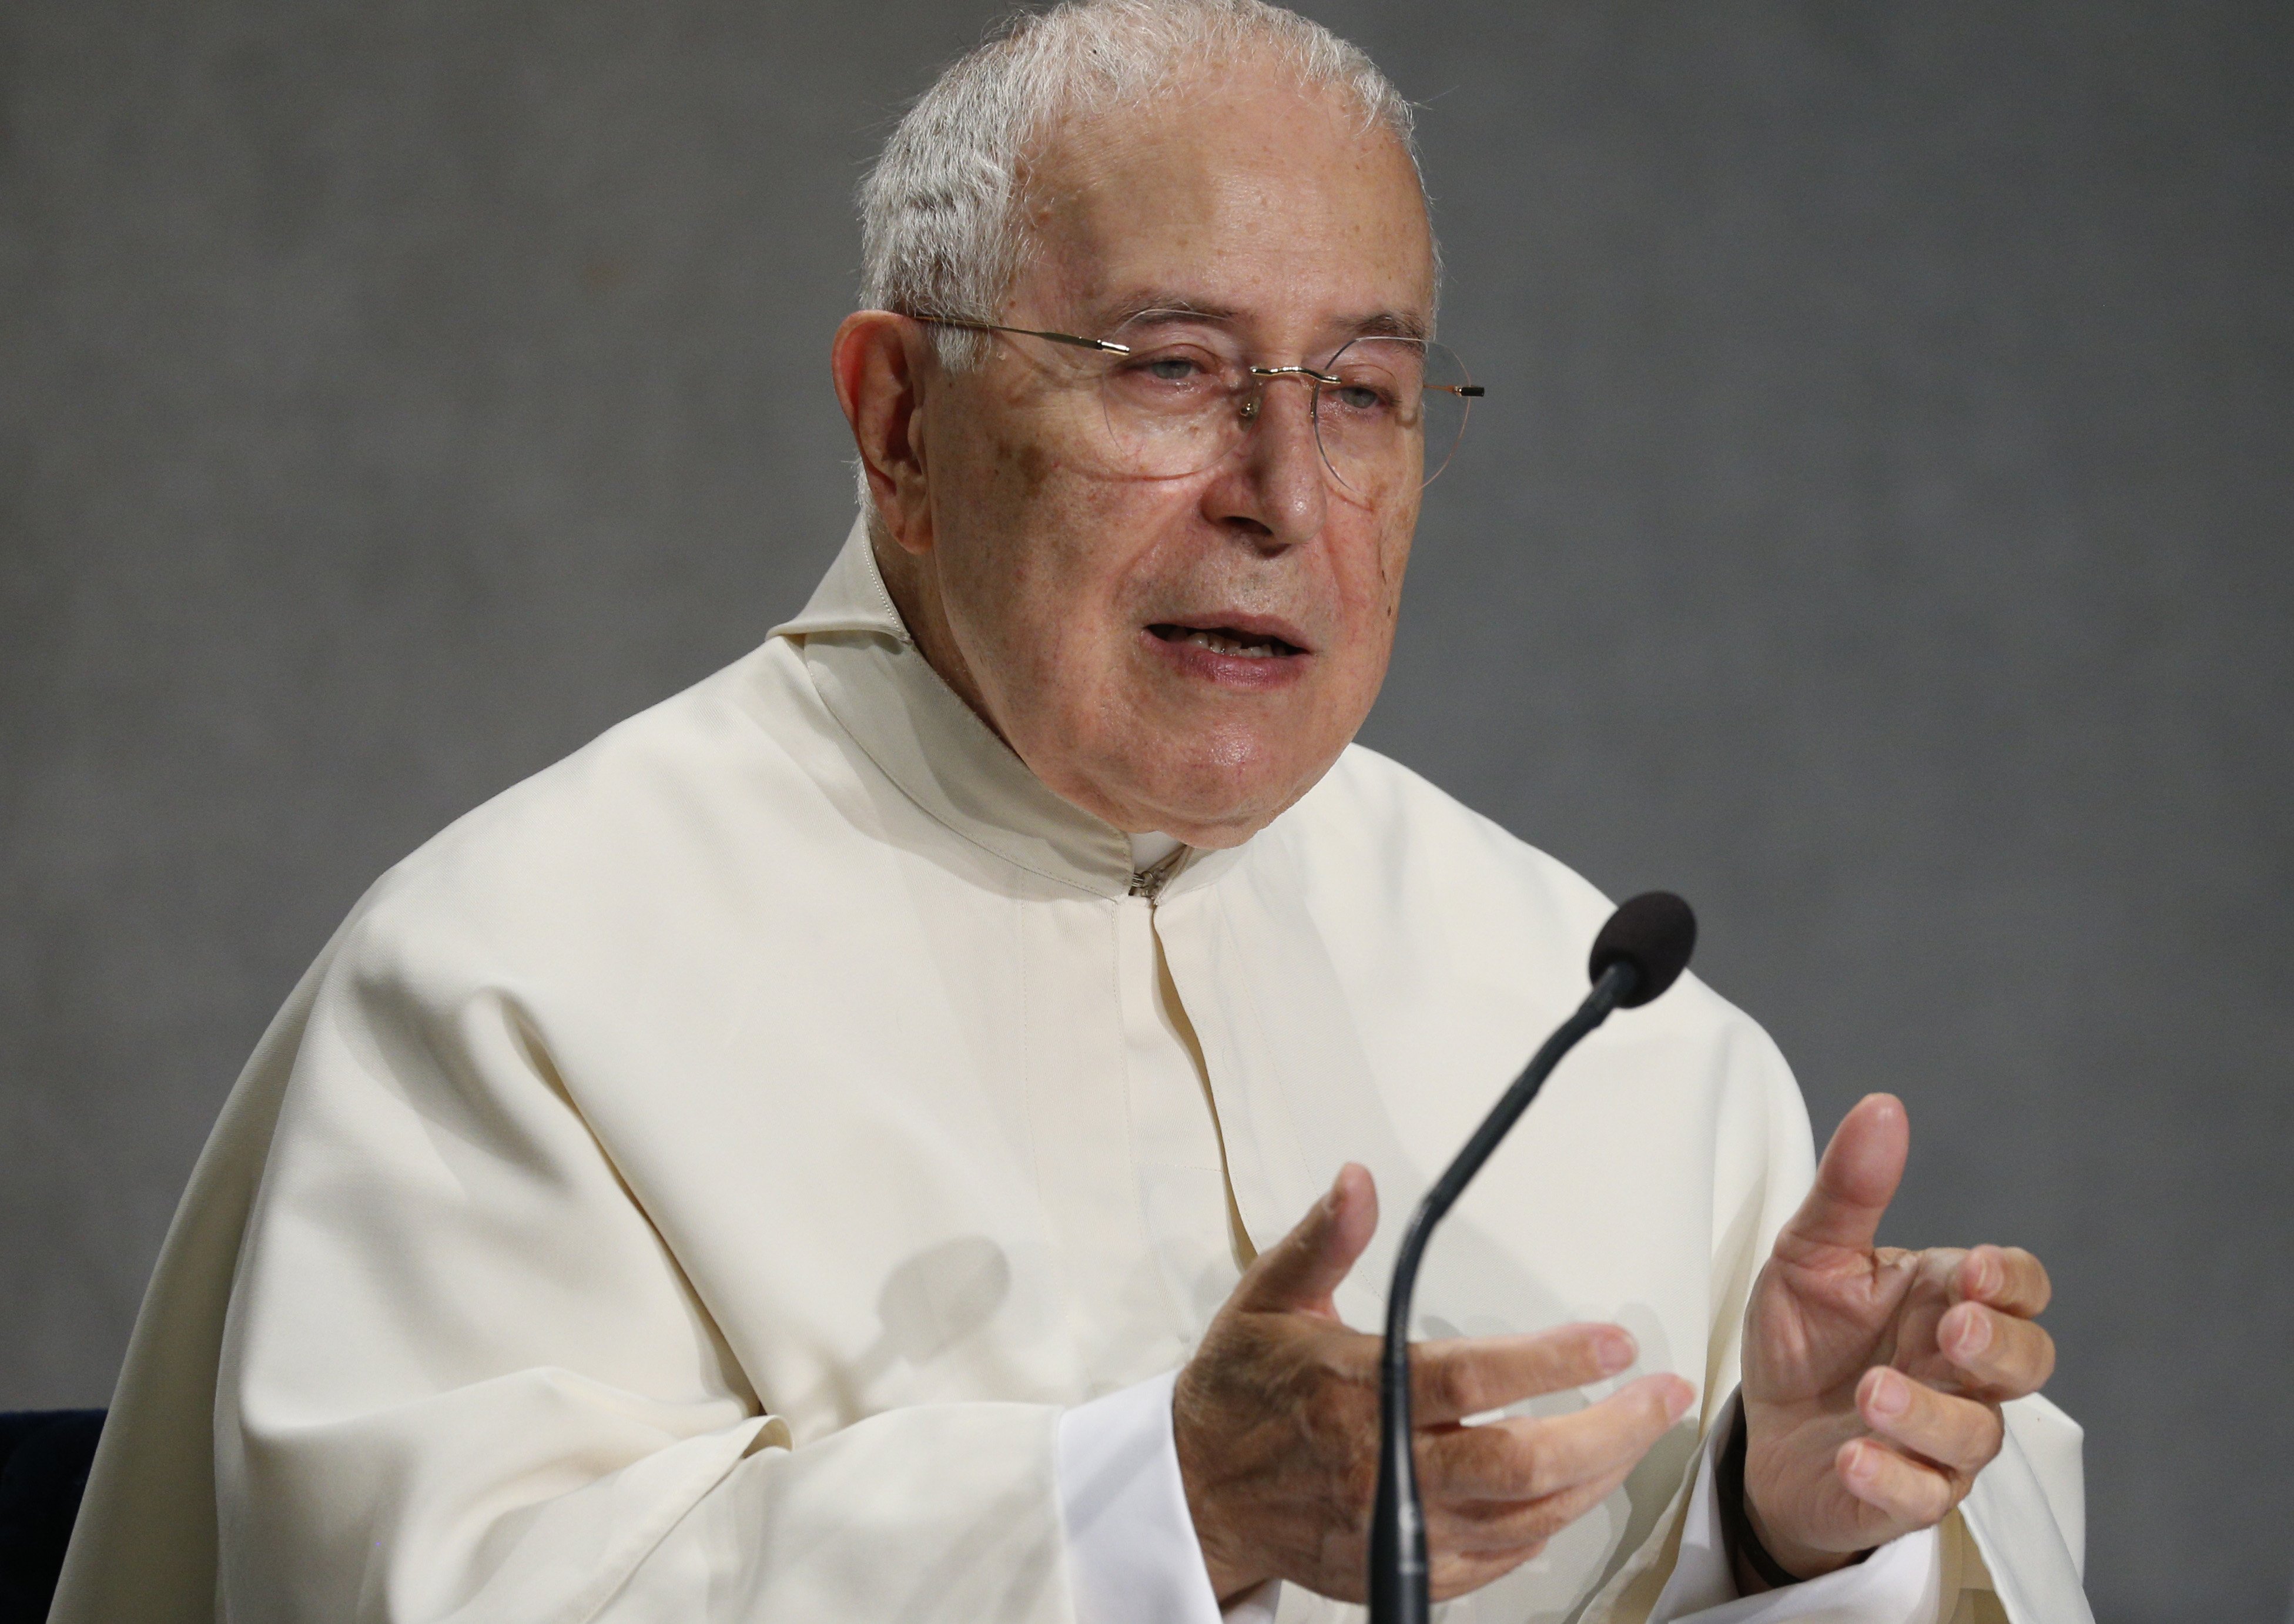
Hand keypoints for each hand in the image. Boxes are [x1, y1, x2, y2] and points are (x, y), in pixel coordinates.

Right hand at [1173, 1164, 1695, 1602]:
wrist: (1197, 1491)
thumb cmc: (1239, 1390)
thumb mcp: (1270, 1298)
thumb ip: (1325, 1240)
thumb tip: (1358, 1180)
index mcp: (1358, 1394)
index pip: (1475, 1379)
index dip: (1552, 1361)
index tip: (1614, 1341)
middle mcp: (1384, 1470)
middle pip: (1522, 1465)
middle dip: (1610, 1432)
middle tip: (1664, 1398)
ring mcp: (1397, 1531)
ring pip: (1524, 1519)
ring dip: (1595, 1479)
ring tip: (1639, 1436)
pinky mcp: (1400, 1572)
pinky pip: (1496, 1563)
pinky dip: (1545, 1531)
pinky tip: (1574, 1494)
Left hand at [1739, 1094, 2055, 1583]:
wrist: (1764, 1428)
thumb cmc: (1805, 1336)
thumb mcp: (1810, 1253)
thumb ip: (1849, 1189)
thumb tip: (1883, 1105)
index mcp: (1944, 1301)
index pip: (2018, 1286)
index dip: (2009, 1280)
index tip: (1969, 1270)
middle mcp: (1959, 1372)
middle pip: (2026, 1361)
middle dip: (1997, 1345)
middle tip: (1951, 1326)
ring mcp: (1940, 1440)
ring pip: (1977, 1436)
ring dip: (1930, 1414)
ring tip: (1873, 1391)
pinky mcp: (1904, 1495)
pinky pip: (1923, 1497)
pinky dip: (1892, 1477)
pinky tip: (1854, 1455)